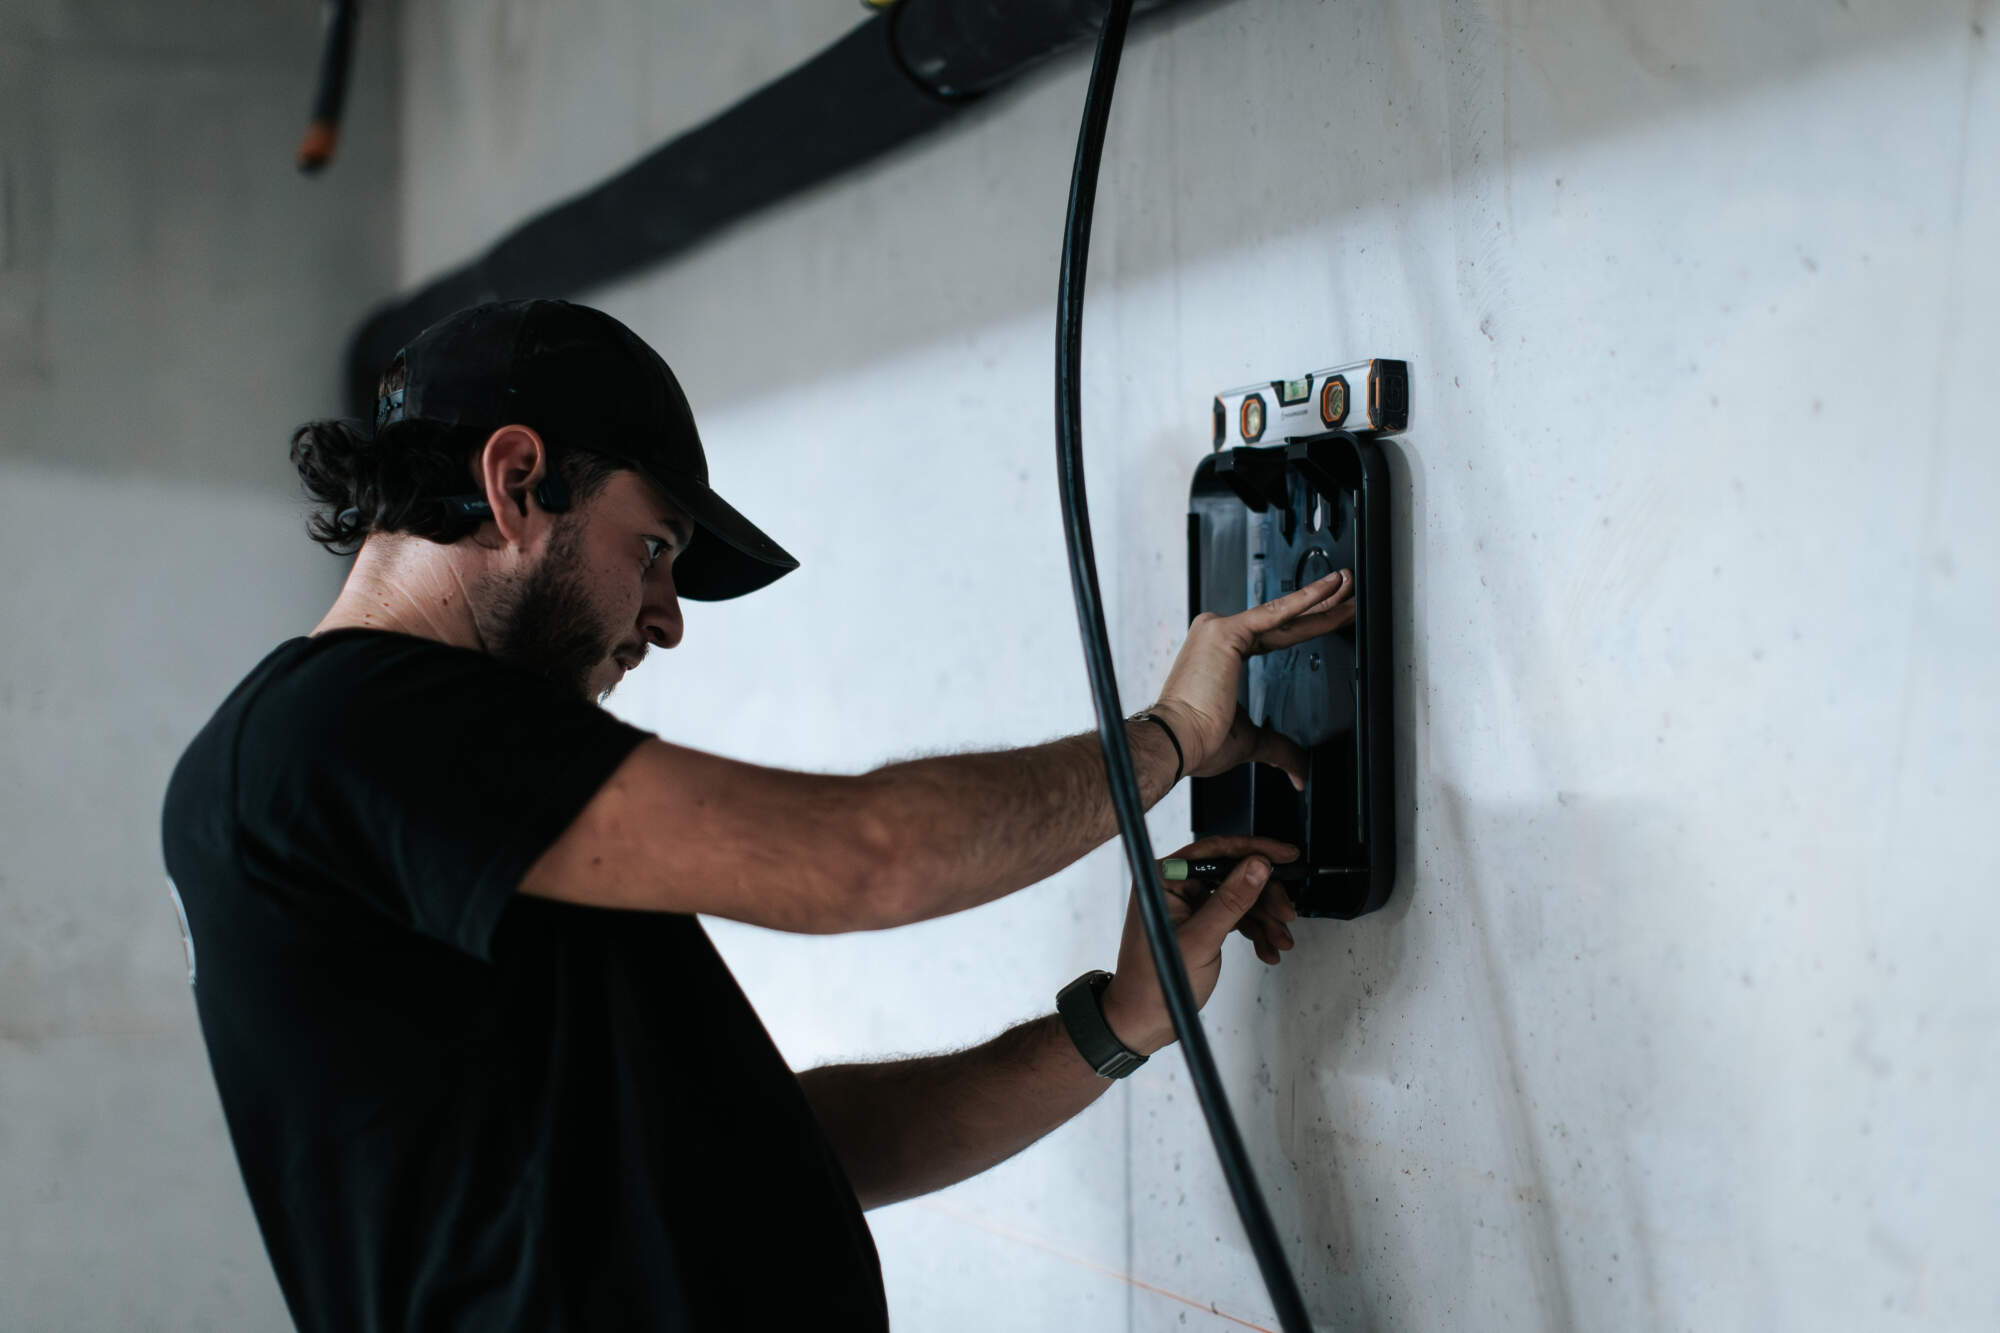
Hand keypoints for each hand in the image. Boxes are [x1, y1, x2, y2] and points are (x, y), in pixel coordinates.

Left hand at [1098, 836, 1299, 1055]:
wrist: (1145, 1021)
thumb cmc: (1157, 982)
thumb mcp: (1200, 939)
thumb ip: (1231, 900)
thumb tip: (1258, 865)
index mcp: (1164, 878)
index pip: (1215, 850)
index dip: (1254, 850)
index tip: (1285, 855)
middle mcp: (1175, 886)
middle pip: (1233, 875)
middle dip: (1264, 896)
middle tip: (1286, 913)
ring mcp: (1188, 905)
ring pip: (1239, 898)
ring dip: (1264, 919)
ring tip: (1280, 940)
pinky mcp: (1199, 923)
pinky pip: (1235, 917)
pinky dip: (1254, 932)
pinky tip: (1268, 949)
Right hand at [1149, 570, 1354, 790]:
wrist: (1177, 741)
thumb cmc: (1198, 740)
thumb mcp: (1251, 741)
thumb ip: (1280, 748)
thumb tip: (1299, 770)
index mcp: (1220, 655)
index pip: (1274, 635)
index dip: (1305, 626)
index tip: (1329, 618)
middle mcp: (1217, 635)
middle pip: (1282, 620)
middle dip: (1319, 605)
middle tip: (1348, 592)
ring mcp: (1220, 629)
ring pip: (1284, 615)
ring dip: (1320, 600)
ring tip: (1348, 586)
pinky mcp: (1226, 632)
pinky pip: (1275, 613)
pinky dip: (1304, 599)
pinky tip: (1328, 588)